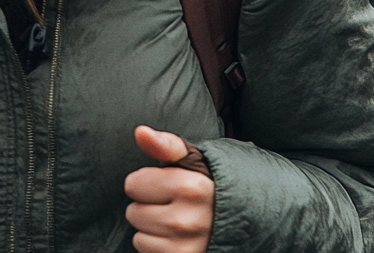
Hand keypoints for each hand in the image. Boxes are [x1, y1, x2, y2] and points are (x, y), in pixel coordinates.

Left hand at [124, 125, 213, 252]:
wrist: (239, 220)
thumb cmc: (207, 186)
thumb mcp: (192, 160)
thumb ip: (165, 144)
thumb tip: (141, 132)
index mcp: (190, 187)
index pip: (133, 184)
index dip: (146, 182)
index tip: (165, 184)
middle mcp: (188, 220)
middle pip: (133, 212)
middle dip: (148, 206)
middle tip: (171, 204)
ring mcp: (186, 247)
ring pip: (138, 237)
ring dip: (151, 230)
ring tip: (175, 222)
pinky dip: (157, 247)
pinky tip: (175, 239)